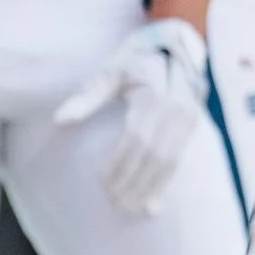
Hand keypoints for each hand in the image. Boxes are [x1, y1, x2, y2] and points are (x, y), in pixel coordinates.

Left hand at [54, 18, 209, 215]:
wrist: (176, 44)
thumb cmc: (137, 58)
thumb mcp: (111, 70)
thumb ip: (88, 96)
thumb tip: (60, 120)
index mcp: (154, 95)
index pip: (137, 138)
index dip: (121, 164)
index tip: (104, 183)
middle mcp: (176, 110)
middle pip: (154, 155)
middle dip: (134, 183)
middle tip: (114, 204)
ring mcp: (189, 120)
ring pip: (169, 163)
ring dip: (150, 189)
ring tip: (130, 209)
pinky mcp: (194, 128)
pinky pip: (181, 163)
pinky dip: (166, 186)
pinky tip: (154, 205)